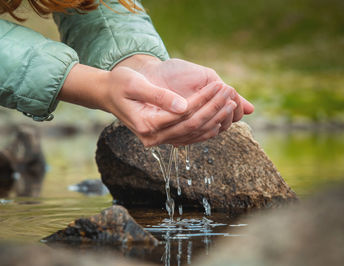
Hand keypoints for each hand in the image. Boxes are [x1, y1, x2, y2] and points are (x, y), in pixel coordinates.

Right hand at [116, 55, 253, 131]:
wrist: (108, 94)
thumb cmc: (119, 84)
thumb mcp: (134, 84)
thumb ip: (158, 96)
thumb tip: (183, 106)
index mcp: (146, 124)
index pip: (183, 115)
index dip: (204, 101)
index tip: (220, 87)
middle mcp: (153, 138)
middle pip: (192, 127)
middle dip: (214, 110)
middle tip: (231, 95)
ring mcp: (159, 140)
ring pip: (194, 134)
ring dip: (215, 120)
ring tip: (231, 103)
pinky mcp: (164, 137)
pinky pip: (190, 137)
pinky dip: (207, 129)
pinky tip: (220, 118)